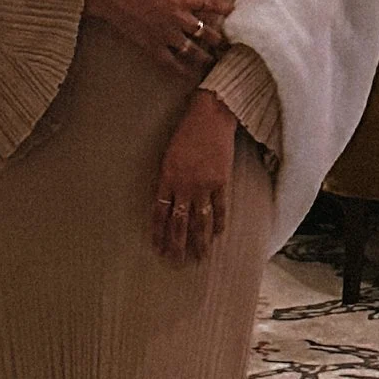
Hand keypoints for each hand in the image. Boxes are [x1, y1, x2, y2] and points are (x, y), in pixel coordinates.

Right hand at [84, 0, 226, 80]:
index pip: (210, 5)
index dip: (223, 8)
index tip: (232, 11)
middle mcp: (178, 18)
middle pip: (205, 31)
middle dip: (218, 38)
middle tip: (226, 44)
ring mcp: (166, 34)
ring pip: (192, 50)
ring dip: (205, 57)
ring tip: (213, 61)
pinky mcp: (152, 46)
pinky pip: (171, 62)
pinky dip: (181, 70)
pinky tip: (189, 74)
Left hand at [152, 88, 236, 264]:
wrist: (210, 117)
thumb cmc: (186, 132)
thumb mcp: (168, 155)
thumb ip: (167, 179)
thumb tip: (167, 201)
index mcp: (167, 178)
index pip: (160, 213)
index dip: (158, 232)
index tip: (157, 248)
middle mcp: (184, 186)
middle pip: (179, 223)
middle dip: (177, 245)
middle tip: (176, 262)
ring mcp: (204, 185)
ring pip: (200, 221)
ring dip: (199, 241)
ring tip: (199, 257)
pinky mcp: (221, 181)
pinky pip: (219, 208)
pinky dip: (219, 223)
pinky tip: (217, 235)